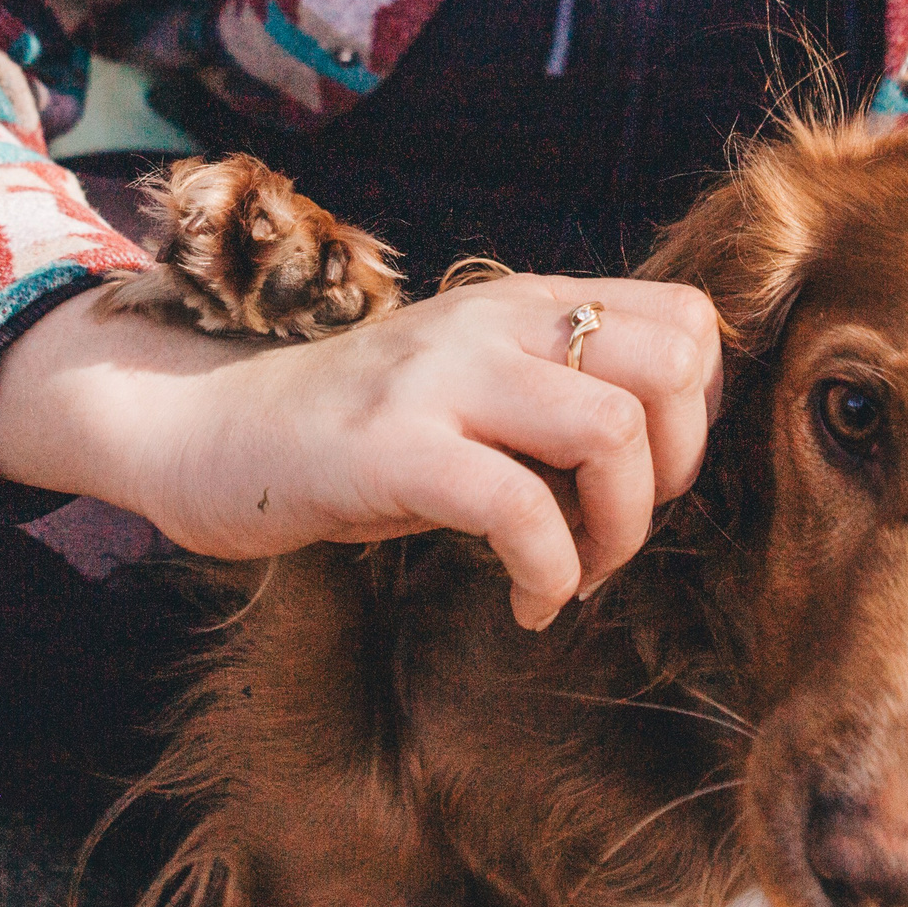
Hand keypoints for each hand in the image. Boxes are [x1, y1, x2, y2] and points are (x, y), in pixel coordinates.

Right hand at [0, 275, 722, 628]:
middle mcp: (493, 321)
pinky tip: (530, 604)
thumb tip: (670, 451)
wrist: (209, 431)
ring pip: (611, 431)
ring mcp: (440, 378)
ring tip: (576, 575)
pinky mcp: (391, 448)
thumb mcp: (475, 385)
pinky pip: (520, 508)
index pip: (687, 318)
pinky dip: (552, 574)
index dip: (699, 412)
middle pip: (669, 368)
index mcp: (525, 302)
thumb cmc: (359, 430)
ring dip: (618, 532)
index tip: (649, 480)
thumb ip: (561, 391)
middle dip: (675, 474)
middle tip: (619, 533)